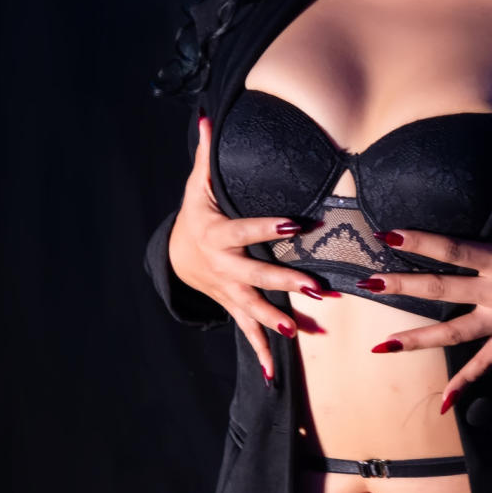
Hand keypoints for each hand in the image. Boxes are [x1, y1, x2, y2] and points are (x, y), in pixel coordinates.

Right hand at [168, 116, 338, 383]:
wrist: (176, 255)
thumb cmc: (198, 213)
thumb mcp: (198, 184)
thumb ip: (208, 155)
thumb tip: (209, 116)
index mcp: (216, 235)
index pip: (246, 230)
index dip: (269, 228)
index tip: (298, 225)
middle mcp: (222, 268)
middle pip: (255, 276)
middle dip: (284, 284)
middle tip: (315, 288)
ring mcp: (228, 292)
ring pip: (253, 308)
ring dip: (276, 321)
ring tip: (301, 331)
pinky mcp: (233, 308)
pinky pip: (247, 332)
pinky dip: (260, 354)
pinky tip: (273, 376)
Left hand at [360, 143, 491, 411]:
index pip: (453, 249)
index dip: (421, 242)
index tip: (388, 236)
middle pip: (441, 290)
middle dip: (403, 287)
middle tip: (369, 285)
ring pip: (452, 333)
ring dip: (417, 340)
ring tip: (381, 347)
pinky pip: (484, 366)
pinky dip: (464, 385)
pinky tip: (441, 403)